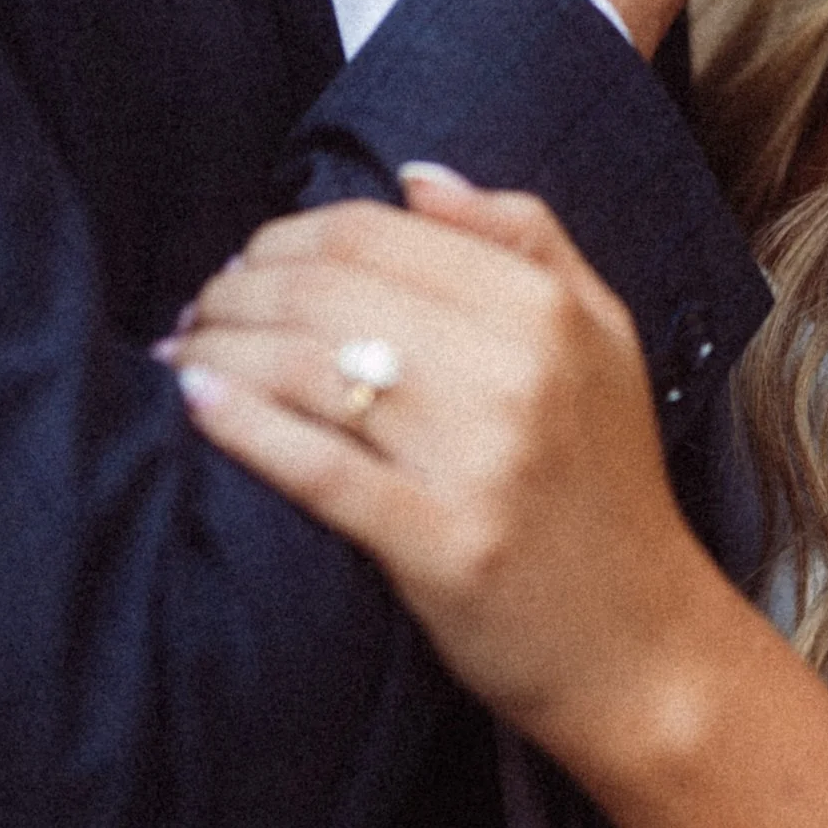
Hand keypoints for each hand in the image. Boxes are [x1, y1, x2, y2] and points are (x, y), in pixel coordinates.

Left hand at [164, 169, 726, 762]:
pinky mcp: (441, 545)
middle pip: (326, 291)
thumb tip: (414, 178)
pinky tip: (197, 402)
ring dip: (221, 348)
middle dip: (237, 289)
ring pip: (308, 366)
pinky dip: (243, 426)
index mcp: (544, 308)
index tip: (247, 262)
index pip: (372, 233)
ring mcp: (478, 460)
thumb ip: (522, 235)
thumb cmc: (607, 485)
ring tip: (183, 355)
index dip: (285, 236)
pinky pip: (318, 467)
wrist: (645, 648)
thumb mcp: (601, 334)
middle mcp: (514, 370)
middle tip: (199, 310)